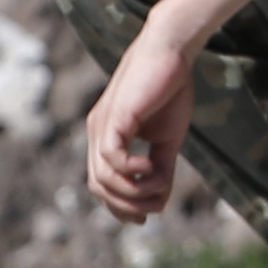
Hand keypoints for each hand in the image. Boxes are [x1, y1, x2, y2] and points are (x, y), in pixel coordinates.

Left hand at [85, 26, 198, 224]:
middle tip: (156, 206)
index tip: (146, 216)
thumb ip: (160, 165)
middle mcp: (97, 134)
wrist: (170, 52)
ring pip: (102, 178)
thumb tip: (160, 196)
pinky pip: (112, 158)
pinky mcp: (115, 118)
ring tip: (160, 185)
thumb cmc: (169, 90)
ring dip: (134, 191)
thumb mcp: (167, 137)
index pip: (101, 184)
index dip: (120, 207)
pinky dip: (132, 171)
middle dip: (127, 205)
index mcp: (107, 139)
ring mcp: (102, 126)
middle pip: (97, 187)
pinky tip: (151, 167)